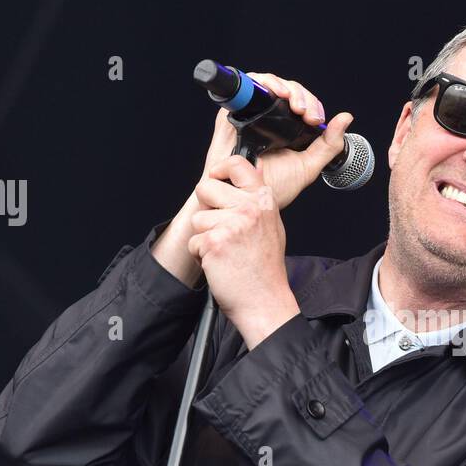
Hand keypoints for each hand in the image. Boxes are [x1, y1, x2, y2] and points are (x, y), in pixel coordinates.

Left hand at [186, 154, 300, 348]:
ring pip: (198, 218)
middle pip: (205, 187)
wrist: (265, 300)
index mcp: (264, 201)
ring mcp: (232, 224)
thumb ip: (257, 199)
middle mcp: (249, 208)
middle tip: (222, 228)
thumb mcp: (271, 226)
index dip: (220, 169)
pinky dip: (202, 255)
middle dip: (206, 207)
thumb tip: (250, 172)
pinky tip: (220, 263)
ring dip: (205, 236)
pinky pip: (194, 241)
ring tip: (226, 251)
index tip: (217, 177)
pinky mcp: (215, 242)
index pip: (237, 164)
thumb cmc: (266, 269)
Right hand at [202, 72, 353, 211]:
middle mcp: (269, 118)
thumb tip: (346, 118)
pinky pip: (247, 88)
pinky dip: (262, 83)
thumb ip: (329, 145)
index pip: (302, 102)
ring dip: (285, 88)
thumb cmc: (271, 187)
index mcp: (287, 128)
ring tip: (294, 103)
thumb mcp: (308, 166)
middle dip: (301, 96)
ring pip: (269, 84)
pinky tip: (276, 93)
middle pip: (287, 91)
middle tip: (306, 113)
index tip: (315, 119)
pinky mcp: (232, 112)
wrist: (245, 198)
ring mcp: (251, 114)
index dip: (311, 104)